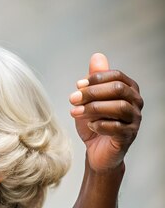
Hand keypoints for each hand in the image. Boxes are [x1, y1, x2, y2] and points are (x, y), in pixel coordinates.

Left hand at [70, 53, 142, 172]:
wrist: (97, 151)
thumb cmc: (95, 123)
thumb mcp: (90, 100)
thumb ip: (94, 81)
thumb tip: (97, 56)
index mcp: (128, 90)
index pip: (117, 76)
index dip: (96, 78)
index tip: (78, 85)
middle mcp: (135, 102)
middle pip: (118, 89)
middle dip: (93, 92)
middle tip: (73, 98)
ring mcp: (134, 120)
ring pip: (119, 107)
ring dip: (94, 108)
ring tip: (76, 112)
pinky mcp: (129, 136)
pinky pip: (118, 127)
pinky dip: (101, 125)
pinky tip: (90, 126)